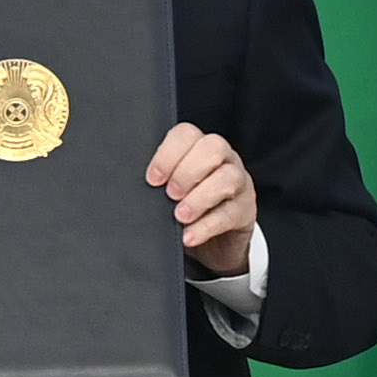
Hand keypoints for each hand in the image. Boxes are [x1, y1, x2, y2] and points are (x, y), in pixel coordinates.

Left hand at [146, 123, 256, 278]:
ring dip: (199, 197)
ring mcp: (239, 183)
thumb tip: (131, 184)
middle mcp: (223, 160)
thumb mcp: (169, 190)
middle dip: (187, 171)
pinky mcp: (245, 211)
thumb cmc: (184, 207)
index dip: (168, 153)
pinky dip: (207, 226)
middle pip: (213, 147)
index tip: (152, 178)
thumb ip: (158, 181)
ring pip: (228, 177)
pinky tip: (189, 235)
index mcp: (198, 148)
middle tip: (169, 195)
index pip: (187, 134)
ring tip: (179, 216)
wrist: (215, 242)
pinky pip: (230, 213)